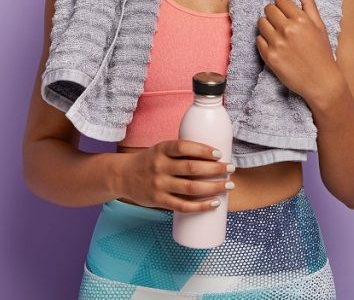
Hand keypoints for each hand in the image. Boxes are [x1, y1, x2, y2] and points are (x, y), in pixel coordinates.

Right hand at [117, 139, 235, 211]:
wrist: (122, 176)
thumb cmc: (149, 162)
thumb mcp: (161, 150)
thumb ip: (181, 152)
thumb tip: (213, 156)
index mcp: (161, 149)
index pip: (184, 147)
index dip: (203, 150)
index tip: (219, 154)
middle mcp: (160, 166)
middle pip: (192, 169)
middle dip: (216, 169)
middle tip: (231, 169)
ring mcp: (159, 185)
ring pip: (191, 188)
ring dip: (214, 187)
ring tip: (228, 186)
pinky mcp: (158, 201)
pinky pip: (183, 206)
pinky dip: (200, 206)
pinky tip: (214, 204)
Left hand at [256, 0, 338, 101]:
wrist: (321, 81)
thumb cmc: (322, 52)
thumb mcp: (319, 26)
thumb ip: (308, 4)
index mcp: (300, 19)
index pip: (280, 0)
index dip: (282, 4)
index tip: (286, 12)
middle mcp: (287, 29)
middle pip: (268, 9)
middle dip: (273, 13)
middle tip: (281, 23)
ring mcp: (277, 43)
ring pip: (261, 23)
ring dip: (267, 26)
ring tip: (277, 34)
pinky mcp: (269, 57)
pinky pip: (258, 39)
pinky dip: (264, 40)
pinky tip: (275, 46)